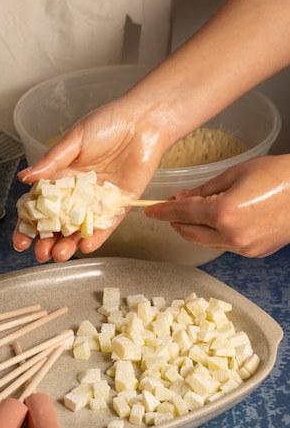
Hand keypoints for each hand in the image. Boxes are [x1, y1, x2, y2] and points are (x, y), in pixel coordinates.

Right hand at [13, 96, 167, 261]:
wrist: (143, 121)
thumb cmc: (108, 123)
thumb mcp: (74, 140)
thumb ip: (51, 161)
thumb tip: (24, 178)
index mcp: (62, 176)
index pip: (41, 205)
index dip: (29, 224)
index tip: (21, 240)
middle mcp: (78, 192)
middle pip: (59, 223)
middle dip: (48, 240)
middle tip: (40, 253)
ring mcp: (98, 201)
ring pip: (80, 229)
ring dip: (69, 244)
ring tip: (59, 255)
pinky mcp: (120, 205)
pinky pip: (106, 226)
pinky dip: (96, 237)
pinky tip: (85, 247)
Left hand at [145, 155, 289, 256]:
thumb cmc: (277, 175)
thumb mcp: (235, 174)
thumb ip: (204, 189)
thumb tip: (181, 198)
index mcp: (223, 212)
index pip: (181, 213)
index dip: (163, 212)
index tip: (150, 211)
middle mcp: (231, 235)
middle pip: (189, 233)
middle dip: (176, 221)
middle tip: (172, 208)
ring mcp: (244, 248)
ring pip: (206, 242)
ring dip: (196, 228)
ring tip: (198, 211)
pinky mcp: (254, 253)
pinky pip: (225, 245)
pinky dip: (216, 234)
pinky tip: (221, 220)